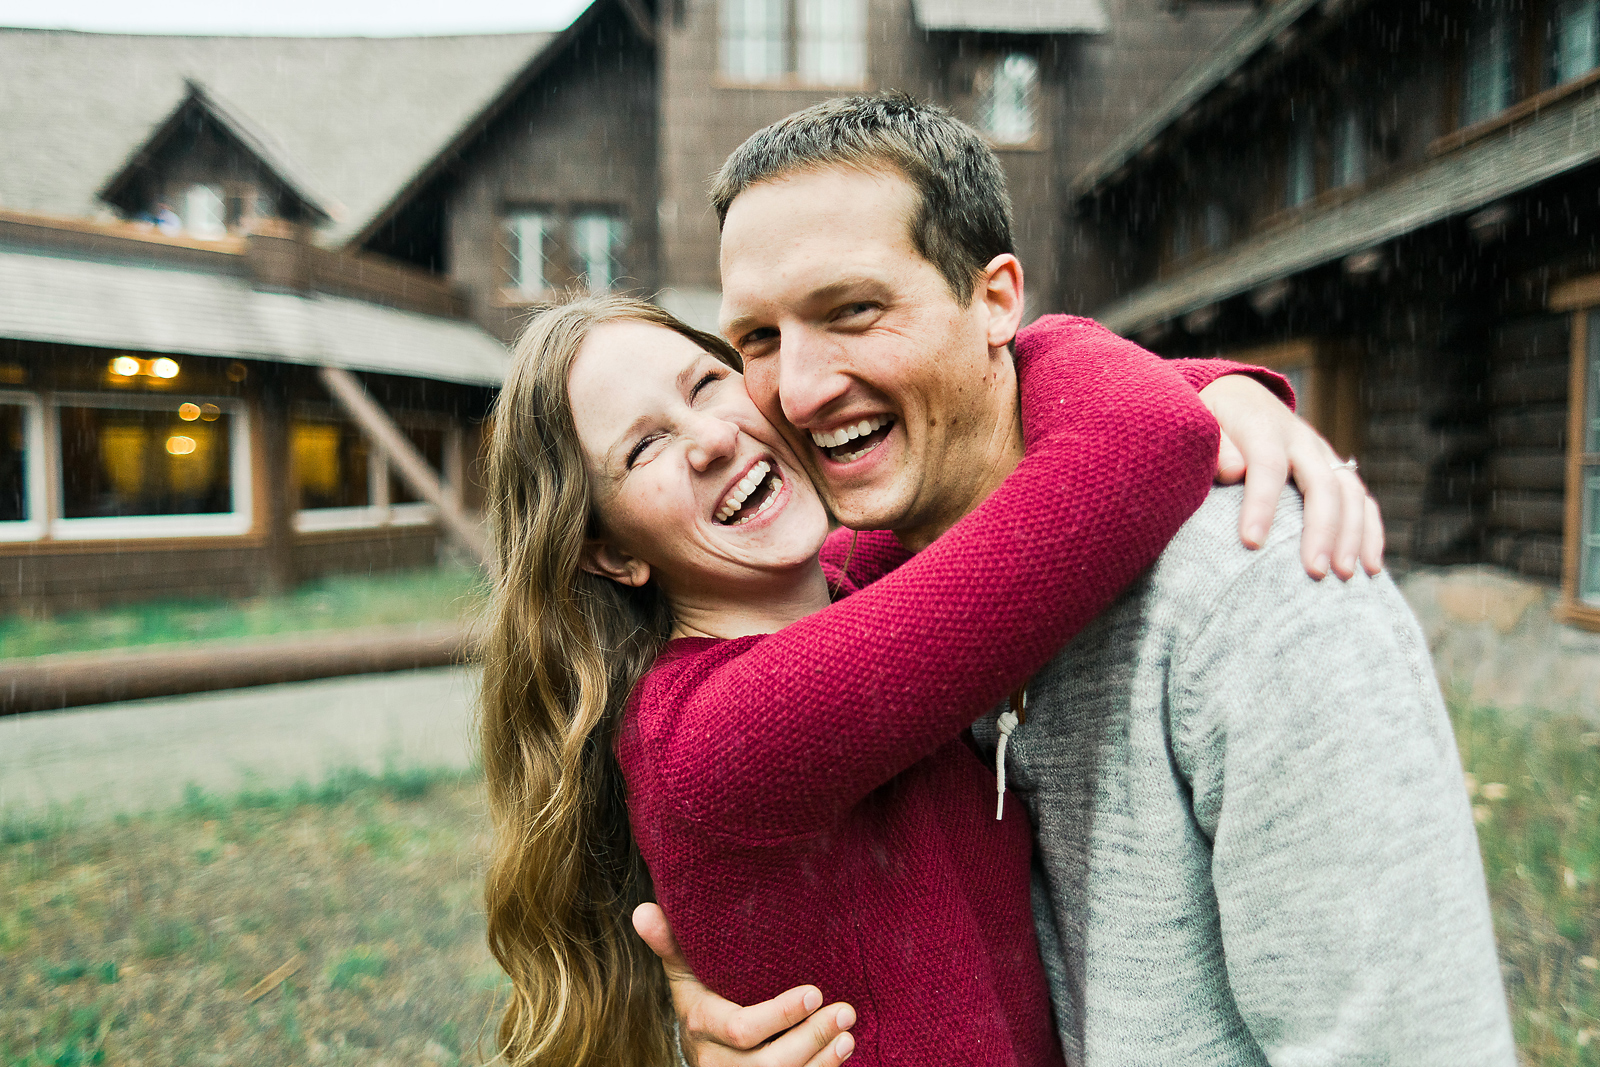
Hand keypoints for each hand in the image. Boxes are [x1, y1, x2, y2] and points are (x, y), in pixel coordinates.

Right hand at [633, 903, 856, 1066]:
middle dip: (810, 1040)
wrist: (705, 1051)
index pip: (741, 1030)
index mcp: (702, 1026)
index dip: (780, 1015)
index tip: (814, 992)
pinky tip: (842, 1050)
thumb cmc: (702, 999)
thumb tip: (642, 910)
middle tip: (845, 1011)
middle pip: (768, 1065)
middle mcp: (718, 1062)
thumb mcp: (683, 973)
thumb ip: (668, 943)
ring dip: (822, 1060)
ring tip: (848, 1034)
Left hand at [1198, 375, 1383, 579]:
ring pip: (1350, 493)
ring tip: (1344, 576)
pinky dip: (1371, 533)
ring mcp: (1323, 454)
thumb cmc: (1212, 420)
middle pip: (1321, 483)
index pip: (1267, 465)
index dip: (1261, 504)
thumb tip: (1233, 471)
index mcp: (1263, 427)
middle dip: (1321, 530)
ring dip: (1352, 536)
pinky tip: (1371, 567)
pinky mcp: (1336, 469)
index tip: (1251, 543)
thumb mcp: (1201, 421)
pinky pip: (1362, 500)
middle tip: (1313, 571)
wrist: (1240, 396)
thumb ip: (1215, 448)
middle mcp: (1301, 440)